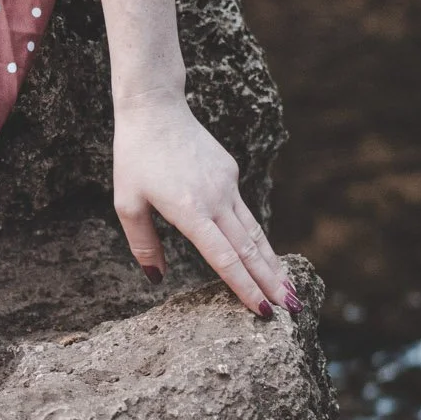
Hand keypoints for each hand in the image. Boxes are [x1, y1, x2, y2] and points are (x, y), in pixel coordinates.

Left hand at [110, 88, 297, 317]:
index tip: (262, 310)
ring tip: (289, 289)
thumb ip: (143, 243)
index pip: (223, 258)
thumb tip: (157, 278)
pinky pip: (244, 212)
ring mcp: (227, 185)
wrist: (156, 109)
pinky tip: (262, 256)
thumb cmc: (135, 158)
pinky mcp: (230, 173)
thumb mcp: (127, 204)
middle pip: (249, 249)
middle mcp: (216, 199)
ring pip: (254, 232)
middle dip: (271, 282)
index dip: (243, 287)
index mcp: (190, 210)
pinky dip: (256, 238)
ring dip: (272, 263)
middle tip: (293, 310)